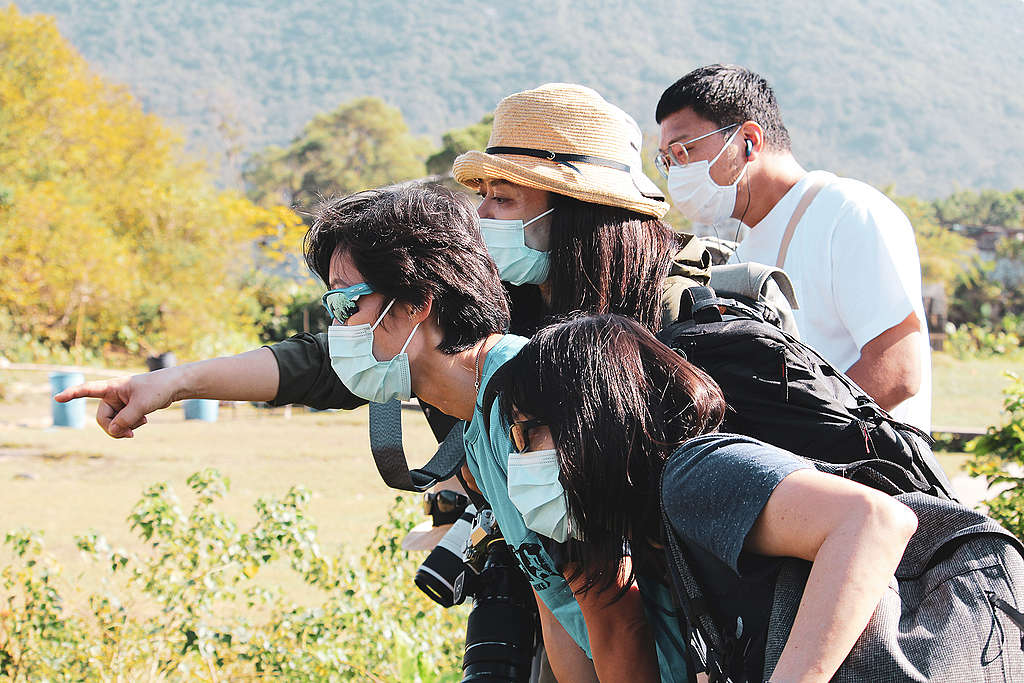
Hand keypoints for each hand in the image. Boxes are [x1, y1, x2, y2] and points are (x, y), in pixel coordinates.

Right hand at [54, 369, 181, 437]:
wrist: (173, 387)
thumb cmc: (157, 390)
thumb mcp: (141, 406)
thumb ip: (126, 420)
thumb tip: (113, 430)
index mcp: (112, 387)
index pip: (88, 390)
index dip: (72, 394)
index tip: (58, 398)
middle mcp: (112, 395)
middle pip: (103, 418)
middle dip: (114, 429)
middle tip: (129, 435)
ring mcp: (119, 403)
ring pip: (113, 423)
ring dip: (125, 428)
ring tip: (142, 423)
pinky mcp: (126, 409)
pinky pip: (122, 424)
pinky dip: (131, 426)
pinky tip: (143, 421)